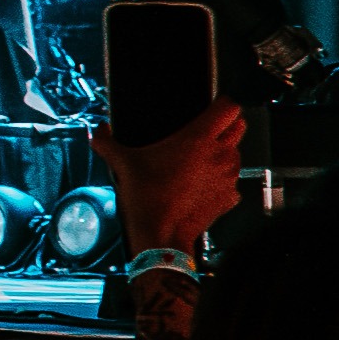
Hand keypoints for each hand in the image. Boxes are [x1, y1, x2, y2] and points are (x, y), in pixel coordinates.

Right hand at [97, 96, 242, 262]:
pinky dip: (222, 180)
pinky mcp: (230, 196)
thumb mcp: (122, 163)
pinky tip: (202, 185)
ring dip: (225, 153)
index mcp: (198, 139)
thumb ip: (106, 142)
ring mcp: (228, 177)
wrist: (162, 236)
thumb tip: (99, 131)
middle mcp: (220, 155)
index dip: (222, 103)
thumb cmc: (147, 199)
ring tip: (202, 161)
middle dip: (227, 125)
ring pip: (237, 153)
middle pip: (239, 127)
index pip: (229, 108)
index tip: (213, 106)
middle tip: (209, 131)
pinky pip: (233, 181)